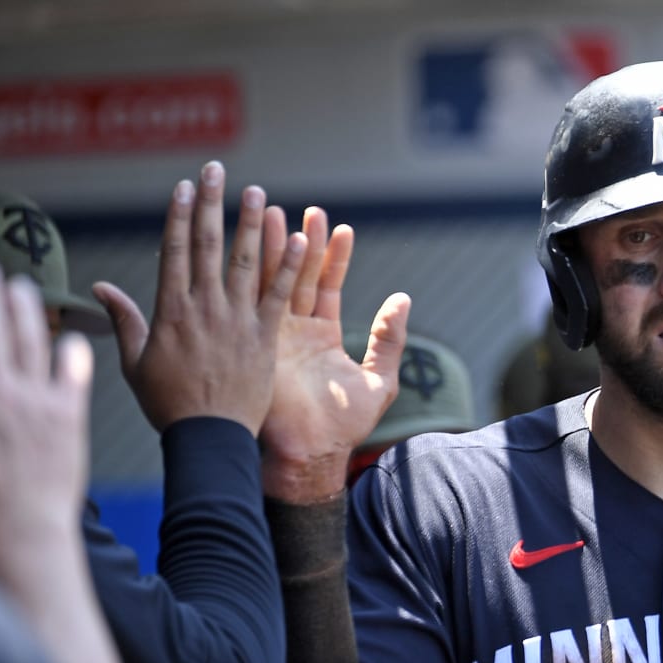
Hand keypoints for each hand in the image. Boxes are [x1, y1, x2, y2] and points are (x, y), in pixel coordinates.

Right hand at [92, 161, 306, 434]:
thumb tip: (99, 286)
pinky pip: (278, 294)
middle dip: (210, 203)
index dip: (179, 215)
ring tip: (257, 191)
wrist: (207, 438)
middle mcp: (204, 307)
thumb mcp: (135, 363)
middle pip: (207, 244)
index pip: (174, 250)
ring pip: (244, 261)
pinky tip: (301, 238)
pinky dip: (290, 265)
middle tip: (215, 170)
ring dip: (251, 223)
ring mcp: (236, 320)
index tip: (182, 186)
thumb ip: (123, 319)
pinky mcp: (264, 336)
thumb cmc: (168, 405)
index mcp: (170, 310)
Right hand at [258, 205, 409, 502]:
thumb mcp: (378, 380)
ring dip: (276, 246)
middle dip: (302, 242)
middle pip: (299, 276)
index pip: (328, 287)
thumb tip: (402, 299)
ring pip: (276, 280)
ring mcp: (275, 335)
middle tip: (306, 210)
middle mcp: (296, 331)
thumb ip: (390, 339)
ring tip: (274, 210)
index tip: (341, 228)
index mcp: (322, 337)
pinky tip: (272, 244)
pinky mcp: (259, 342)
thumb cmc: (345, 425)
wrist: (311, 452)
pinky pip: (262, 300)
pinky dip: (267, 272)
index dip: (335, 258)